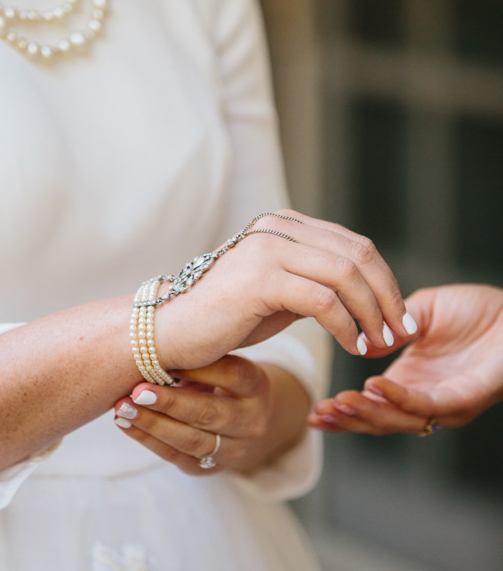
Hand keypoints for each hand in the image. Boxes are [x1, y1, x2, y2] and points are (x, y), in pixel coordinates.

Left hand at [112, 354, 310, 474]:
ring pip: (191, 440)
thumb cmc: (225, 381)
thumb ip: (201, 356)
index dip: (199, 368)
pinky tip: (126, 424)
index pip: (233, 376)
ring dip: (152, 424)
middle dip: (169, 403)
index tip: (165, 357)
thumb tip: (153, 341)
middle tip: (136, 391)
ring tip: (123, 409)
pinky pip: (176, 456)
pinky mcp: (209, 468)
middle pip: (209, 413)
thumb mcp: (226, 363)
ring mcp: (233, 449)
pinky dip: (148, 439)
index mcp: (256, 387)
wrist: (248, 424)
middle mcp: (251, 421)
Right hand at [154, 209, 414, 371]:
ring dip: (372, 314)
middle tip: (400, 332)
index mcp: (284, 224)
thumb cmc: (225, 319)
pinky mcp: (260, 278)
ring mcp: (267, 249)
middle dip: (388, 297)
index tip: (399, 317)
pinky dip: (345, 326)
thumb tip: (368, 298)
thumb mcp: (280, 293)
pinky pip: (323, 300)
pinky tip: (352, 346)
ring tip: (378, 344)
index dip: (386, 282)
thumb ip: (317, 283)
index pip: (354, 246)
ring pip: (345, 275)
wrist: (171, 332)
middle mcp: (277, 227)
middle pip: (358, 255)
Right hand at [307, 284, 502, 434]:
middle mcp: (425, 399)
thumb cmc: (477, 311)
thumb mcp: (420, 311)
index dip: (345, 412)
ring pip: (398, 419)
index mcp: (412, 382)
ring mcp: (445, 403)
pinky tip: (372, 386)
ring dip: (365, 414)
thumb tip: (362, 341)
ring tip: (337, 405)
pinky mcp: (463, 398)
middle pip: (380, 422)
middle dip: (347, 421)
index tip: (316, 410)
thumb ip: (390, 326)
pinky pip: (424, 404)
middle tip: (318, 415)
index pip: (372, 407)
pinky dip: (396, 397)